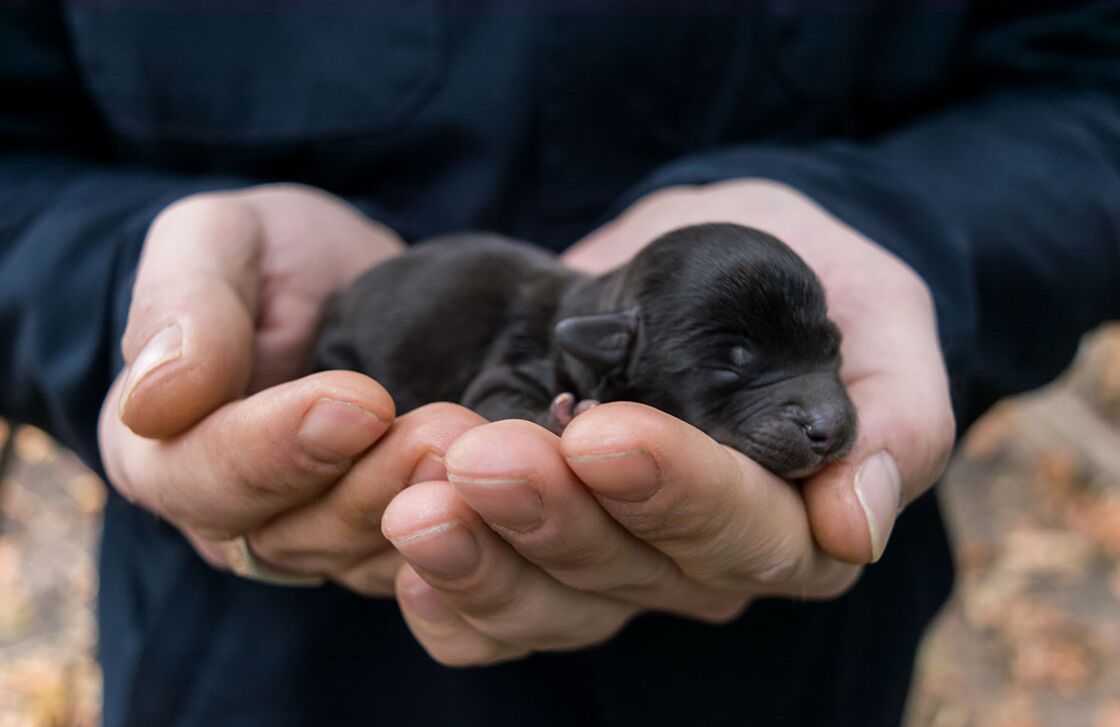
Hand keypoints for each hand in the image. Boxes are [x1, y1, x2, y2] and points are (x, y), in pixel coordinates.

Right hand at [98, 184, 483, 594]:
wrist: (356, 281)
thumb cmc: (273, 255)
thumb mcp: (216, 241)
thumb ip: (179, 303)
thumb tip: (154, 401)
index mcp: (164, 452)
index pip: (204, 478)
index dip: (279, 449)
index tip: (361, 402)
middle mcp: (235, 519)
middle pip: (295, 536)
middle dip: (376, 485)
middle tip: (447, 433)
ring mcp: (317, 540)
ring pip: (368, 558)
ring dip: (432, 512)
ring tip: (485, 453)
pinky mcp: (389, 545)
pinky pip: (427, 564)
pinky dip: (471, 533)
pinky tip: (515, 493)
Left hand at [381, 180, 953, 663]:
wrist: (728, 267)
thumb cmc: (820, 287)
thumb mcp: (885, 326)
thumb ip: (894, 420)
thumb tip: (856, 524)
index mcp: (798, 528)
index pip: (742, 535)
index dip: (676, 493)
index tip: (605, 435)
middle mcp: (703, 564)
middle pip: (630, 573)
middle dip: (553, 516)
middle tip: (481, 453)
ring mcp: (621, 563)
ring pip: (552, 601)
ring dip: (482, 555)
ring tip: (417, 501)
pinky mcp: (552, 549)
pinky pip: (495, 611)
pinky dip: (449, 597)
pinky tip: (402, 557)